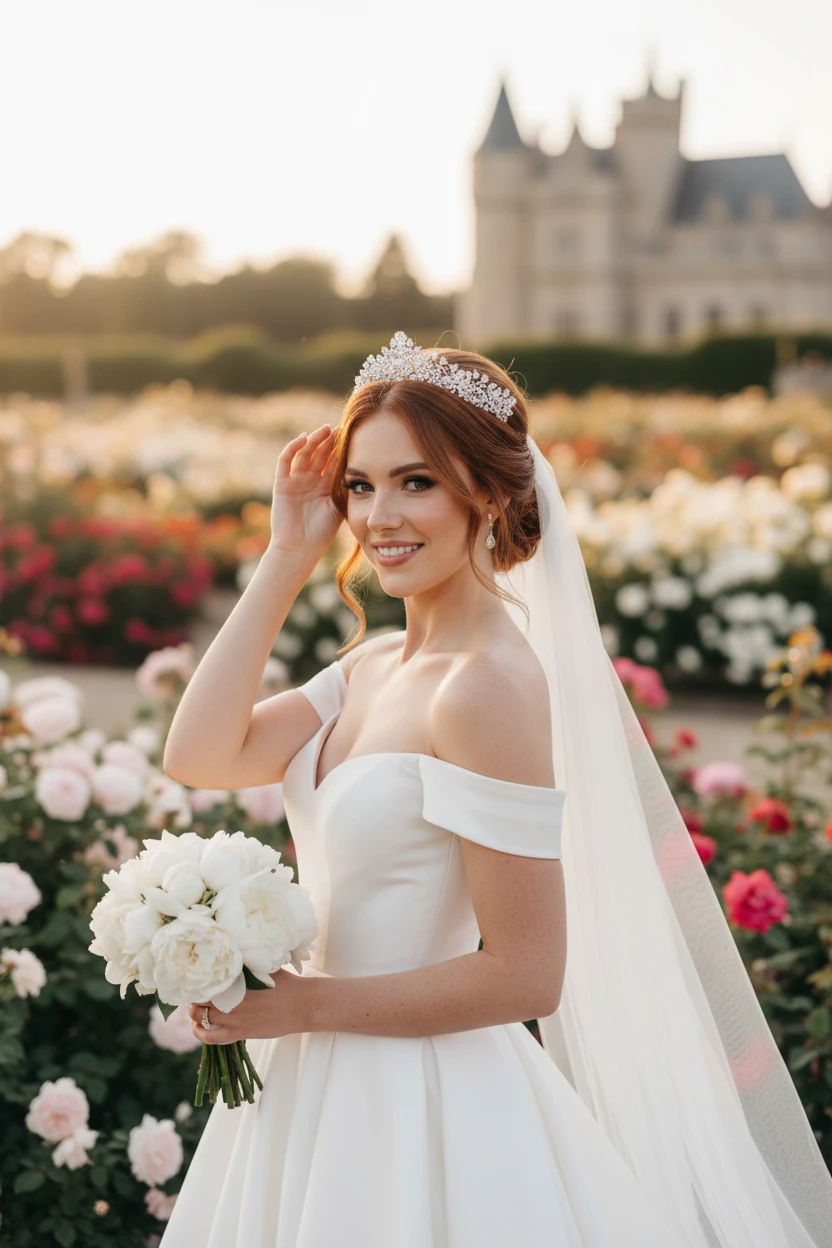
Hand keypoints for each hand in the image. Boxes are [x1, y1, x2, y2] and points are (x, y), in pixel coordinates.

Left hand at [189, 967, 308, 1044]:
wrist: (302, 1005)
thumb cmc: (286, 983)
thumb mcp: (265, 968)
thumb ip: (246, 964)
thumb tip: (232, 954)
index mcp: (236, 980)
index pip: (204, 980)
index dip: (196, 982)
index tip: (196, 981)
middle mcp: (231, 998)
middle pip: (198, 999)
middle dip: (194, 997)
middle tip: (197, 996)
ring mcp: (233, 1017)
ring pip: (200, 1018)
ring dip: (194, 1015)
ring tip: (196, 1011)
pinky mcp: (239, 1033)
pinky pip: (210, 1038)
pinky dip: (200, 1033)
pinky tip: (199, 1028)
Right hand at [269, 424, 341, 561]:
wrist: (299, 549)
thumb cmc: (321, 533)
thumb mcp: (339, 507)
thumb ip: (346, 490)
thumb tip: (366, 473)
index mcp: (324, 486)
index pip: (333, 461)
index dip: (341, 448)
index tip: (354, 435)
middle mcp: (309, 480)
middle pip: (319, 454)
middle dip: (330, 440)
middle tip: (342, 427)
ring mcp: (295, 480)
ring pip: (304, 453)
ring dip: (314, 440)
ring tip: (326, 429)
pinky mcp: (281, 483)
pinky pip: (285, 461)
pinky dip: (293, 447)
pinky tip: (304, 438)